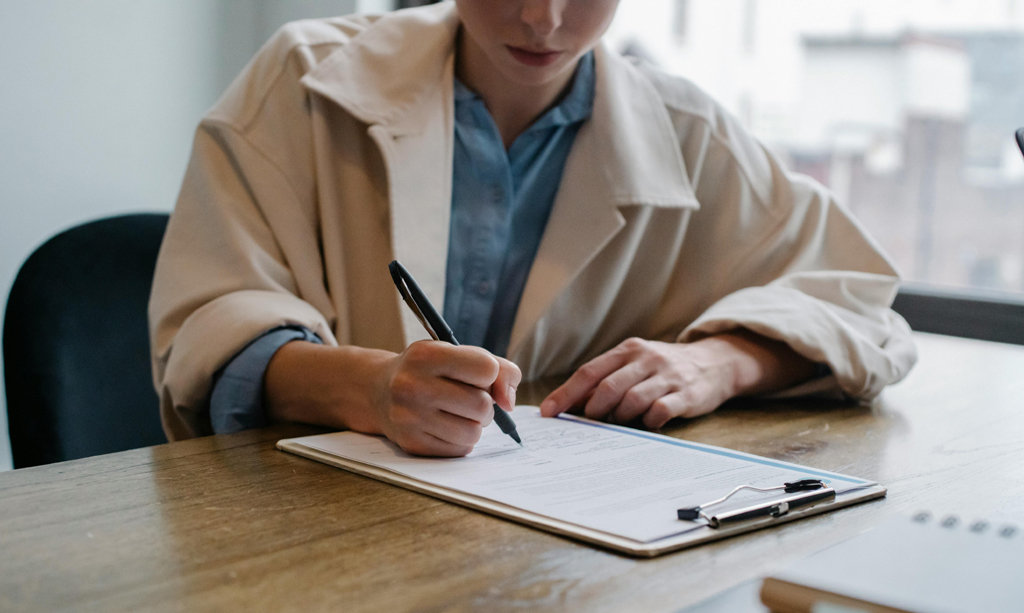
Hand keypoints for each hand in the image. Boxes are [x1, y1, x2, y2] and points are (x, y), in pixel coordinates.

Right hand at [373, 341, 521, 456]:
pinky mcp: (411, 443)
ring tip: (459, 414)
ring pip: (473, 432)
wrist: (380, 391)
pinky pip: (460, 450)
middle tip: (471, 399)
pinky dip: (461, 440)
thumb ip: (498, 368)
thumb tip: (509, 402)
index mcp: (426, 355)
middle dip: (485, 404)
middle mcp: (412, 385)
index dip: (490, 374)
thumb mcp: (457, 354)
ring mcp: (409, 417)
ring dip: (475, 425)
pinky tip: (446, 427)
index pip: (487, 369)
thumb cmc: (430, 371)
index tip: (477, 376)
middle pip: (482, 405)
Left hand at [539, 334, 813, 428]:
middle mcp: (646, 359)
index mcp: (627, 350)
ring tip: (618, 423)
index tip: (548, 412)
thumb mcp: (634, 364)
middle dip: (591, 410)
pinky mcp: (687, 394)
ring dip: (619, 418)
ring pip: (632, 400)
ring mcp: (667, 376)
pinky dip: (647, 422)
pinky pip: (660, 411)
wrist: (715, 362)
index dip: (566, 393)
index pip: (589, 372)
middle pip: (608, 387)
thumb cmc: (662, 369)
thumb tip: (567, 404)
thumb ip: (605, 379)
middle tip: (586, 424)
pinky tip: (646, 425)